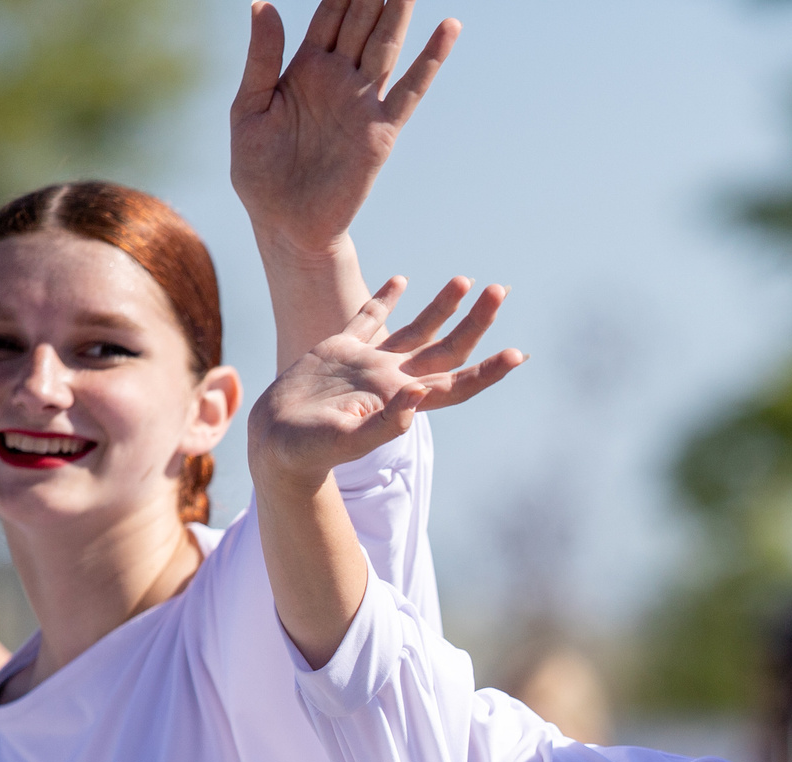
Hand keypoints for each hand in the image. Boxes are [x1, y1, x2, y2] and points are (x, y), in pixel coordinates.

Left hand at [231, 0, 456, 261]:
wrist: (283, 223)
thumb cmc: (259, 171)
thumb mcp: (248, 108)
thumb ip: (262, 58)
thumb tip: (265, 5)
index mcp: (305, 67)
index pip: (330, 11)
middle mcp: (339, 77)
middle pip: (363, 19)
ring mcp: (363, 102)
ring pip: (387, 44)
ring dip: (400, 10)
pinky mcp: (382, 131)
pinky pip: (411, 90)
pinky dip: (431, 60)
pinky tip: (448, 29)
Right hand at [248, 276, 522, 488]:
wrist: (273, 444)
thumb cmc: (306, 451)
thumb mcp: (345, 440)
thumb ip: (384, 423)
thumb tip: (419, 395)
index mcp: (400, 400)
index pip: (456, 384)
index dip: (488, 372)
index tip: (517, 354)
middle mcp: (392, 379)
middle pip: (446, 349)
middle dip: (475, 322)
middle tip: (500, 291)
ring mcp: (368, 364)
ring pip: (416, 329)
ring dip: (442, 306)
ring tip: (465, 280)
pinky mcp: (340, 351)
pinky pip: (371, 319)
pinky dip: (387, 299)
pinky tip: (402, 280)